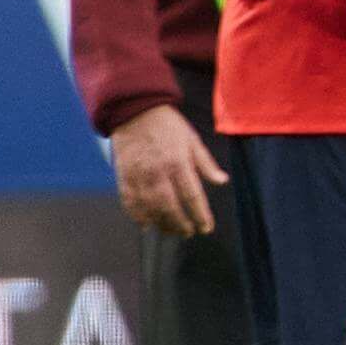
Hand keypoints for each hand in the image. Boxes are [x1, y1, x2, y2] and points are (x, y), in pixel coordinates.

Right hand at [109, 105, 225, 237]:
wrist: (134, 111)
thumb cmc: (169, 126)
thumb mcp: (193, 140)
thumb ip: (206, 163)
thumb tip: (222, 181)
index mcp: (178, 162)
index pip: (192, 196)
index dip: (199, 215)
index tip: (206, 228)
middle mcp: (158, 172)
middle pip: (169, 206)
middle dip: (180, 224)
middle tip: (188, 233)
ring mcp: (138, 175)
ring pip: (149, 207)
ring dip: (160, 223)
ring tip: (170, 231)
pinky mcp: (123, 175)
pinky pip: (129, 201)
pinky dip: (136, 215)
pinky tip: (145, 225)